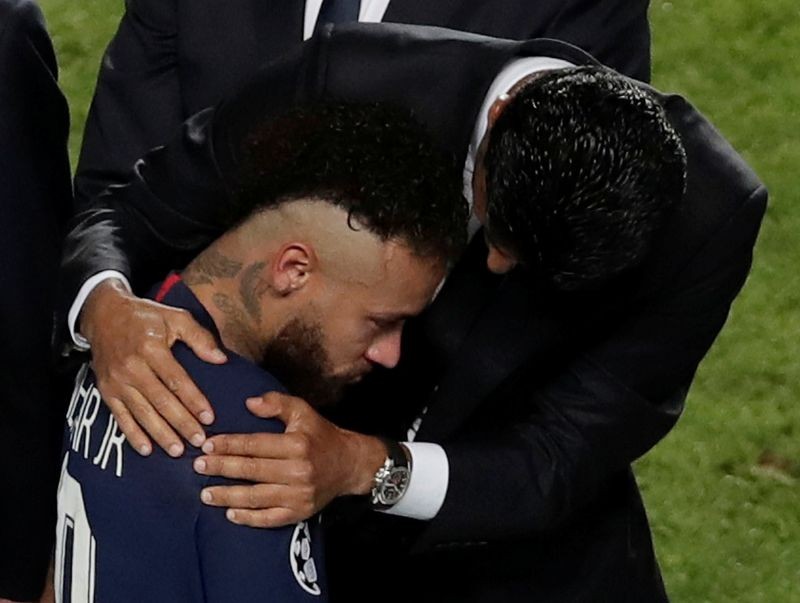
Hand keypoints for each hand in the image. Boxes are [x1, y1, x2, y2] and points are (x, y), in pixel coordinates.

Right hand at [81, 278, 226, 456]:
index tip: (209, 417)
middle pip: (160, 401)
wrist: (103, 314)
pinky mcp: (106, 391)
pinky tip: (146, 449)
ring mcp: (117, 381)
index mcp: (151, 349)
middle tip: (199, 440)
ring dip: (160, 433)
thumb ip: (199, 337)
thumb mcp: (174, 317)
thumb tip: (220, 359)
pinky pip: (120, 417)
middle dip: (181, 423)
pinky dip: (132, 434)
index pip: (176, 380)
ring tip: (177, 450)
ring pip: (142, 412)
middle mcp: (132, 368)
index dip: (193, 400)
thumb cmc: (145, 317)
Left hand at [194, 392, 386, 527]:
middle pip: (251, 470)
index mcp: (296, 444)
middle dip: (221, 469)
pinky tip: (230, 514)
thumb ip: (277, 404)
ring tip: (206, 494)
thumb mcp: (303, 411)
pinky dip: (249, 518)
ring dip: (228, 496)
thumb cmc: (321, 435)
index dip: (229, 445)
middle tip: (198, 467)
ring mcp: (299, 495)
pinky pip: (270, 518)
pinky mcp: (300, 512)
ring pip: (256, 497)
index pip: (254, 445)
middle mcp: (297, 470)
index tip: (207, 445)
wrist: (350, 464)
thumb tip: (248, 403)